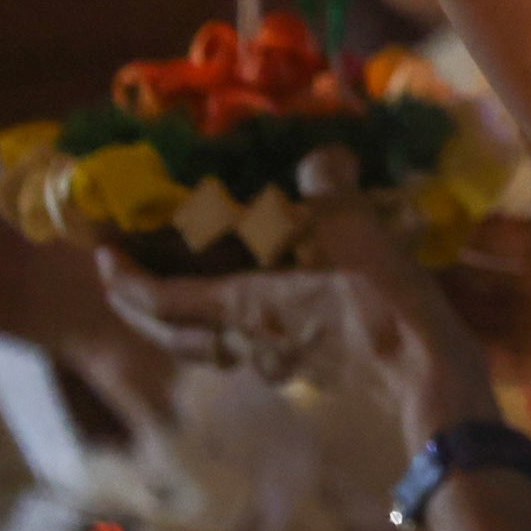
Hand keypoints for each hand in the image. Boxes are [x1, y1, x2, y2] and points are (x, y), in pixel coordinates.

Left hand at [94, 147, 497, 442]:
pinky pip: (254, 351)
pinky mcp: (313, 369)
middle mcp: (251, 340)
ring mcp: (280, 362)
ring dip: (184, 325)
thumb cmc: (381, 303)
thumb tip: (321, 156)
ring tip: (182, 293)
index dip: (125, 282)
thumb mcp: (356, 230)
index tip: (102, 257)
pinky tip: (257, 310)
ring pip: (212, 349)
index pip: (163, 301)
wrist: (428, 374)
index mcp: (247, 306)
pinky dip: (236, 330)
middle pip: (174, 336)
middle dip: (139, 311)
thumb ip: (328, 188)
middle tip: (123, 281)